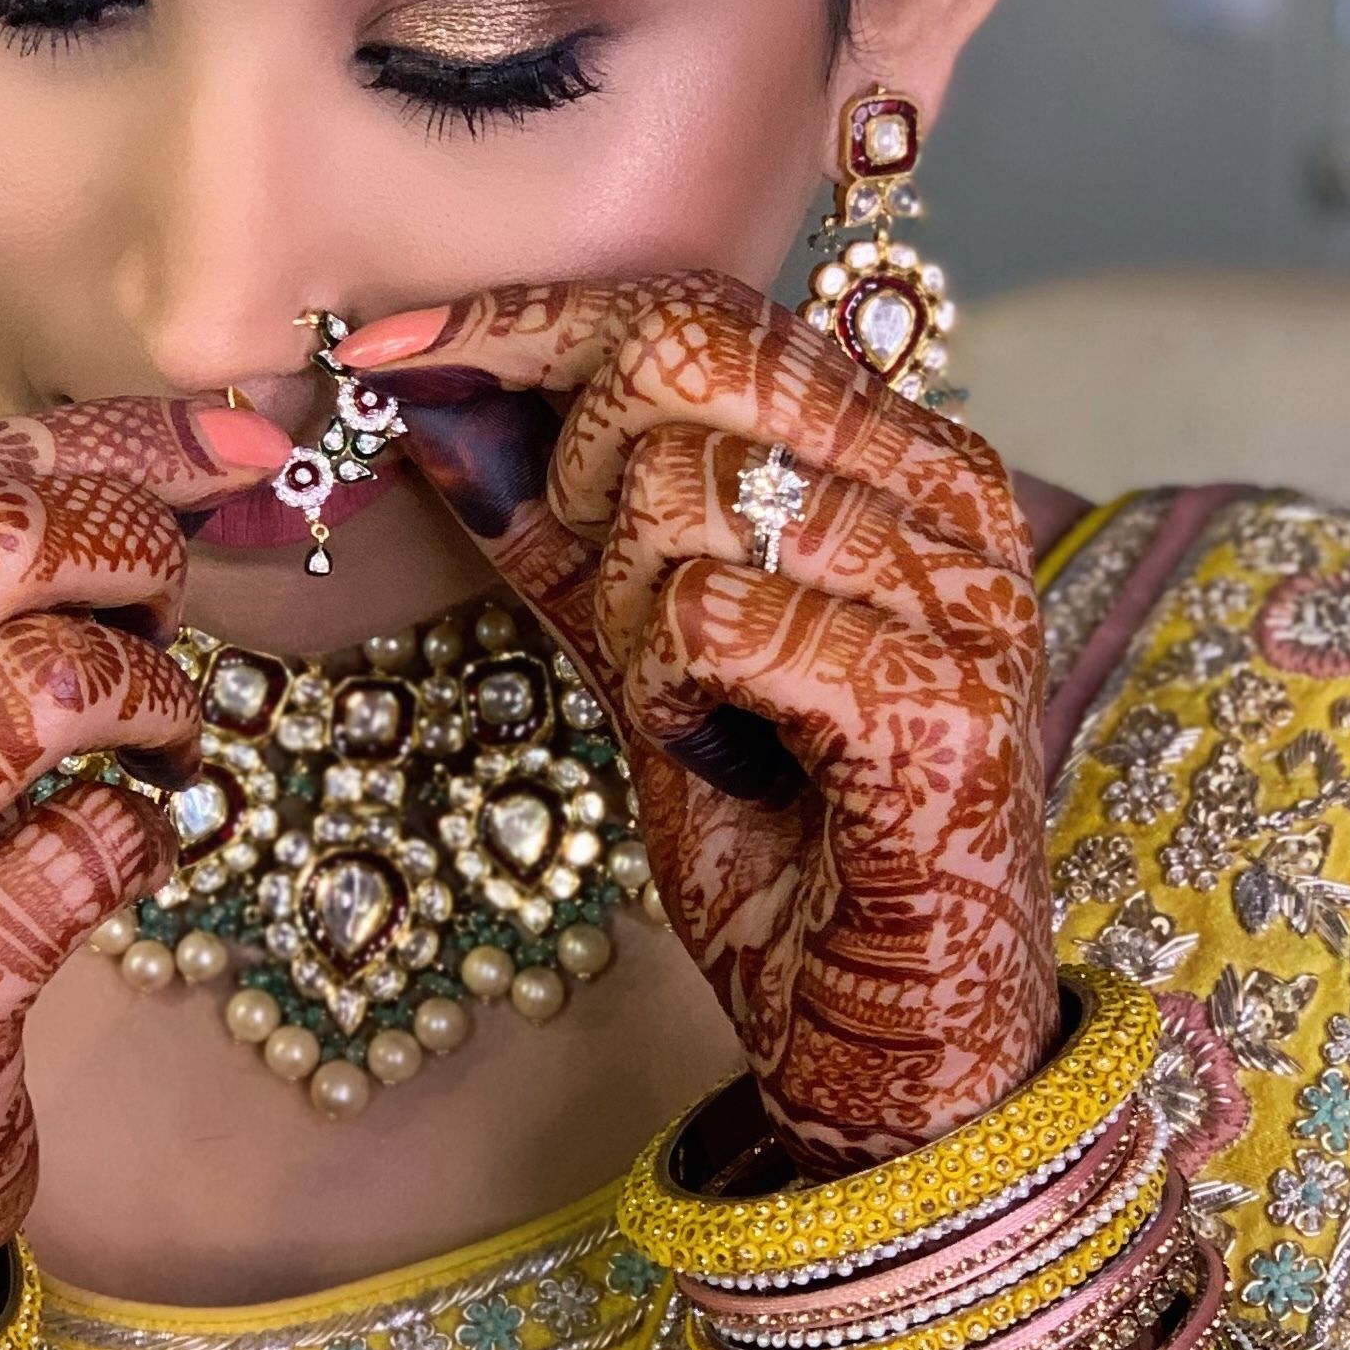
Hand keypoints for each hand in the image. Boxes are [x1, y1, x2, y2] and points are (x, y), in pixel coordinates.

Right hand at [0, 401, 281, 1319]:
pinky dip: (150, 833)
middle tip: (166, 603)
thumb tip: (175, 455)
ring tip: (158, 736)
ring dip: (152, 695)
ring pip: (50, 683)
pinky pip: (96, 843)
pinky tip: (129, 849)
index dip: (102, 443)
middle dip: (127, 545)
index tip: (226, 442)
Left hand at [339, 276, 1056, 1173]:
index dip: (529, 317)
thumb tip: (432, 405)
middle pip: (682, 366)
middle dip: (573, 471)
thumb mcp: (648, 663)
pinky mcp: (934, 702)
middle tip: (607, 603)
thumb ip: (563, 533)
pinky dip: (668, 689)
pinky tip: (719, 750)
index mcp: (908, 459)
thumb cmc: (790, 851)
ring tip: (695, 709)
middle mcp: (953, 502)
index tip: (392, 349)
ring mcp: (957, 597)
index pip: (702, 313)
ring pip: (677, 491)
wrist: (891, 1036)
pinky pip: (705, 615)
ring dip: (627, 614)